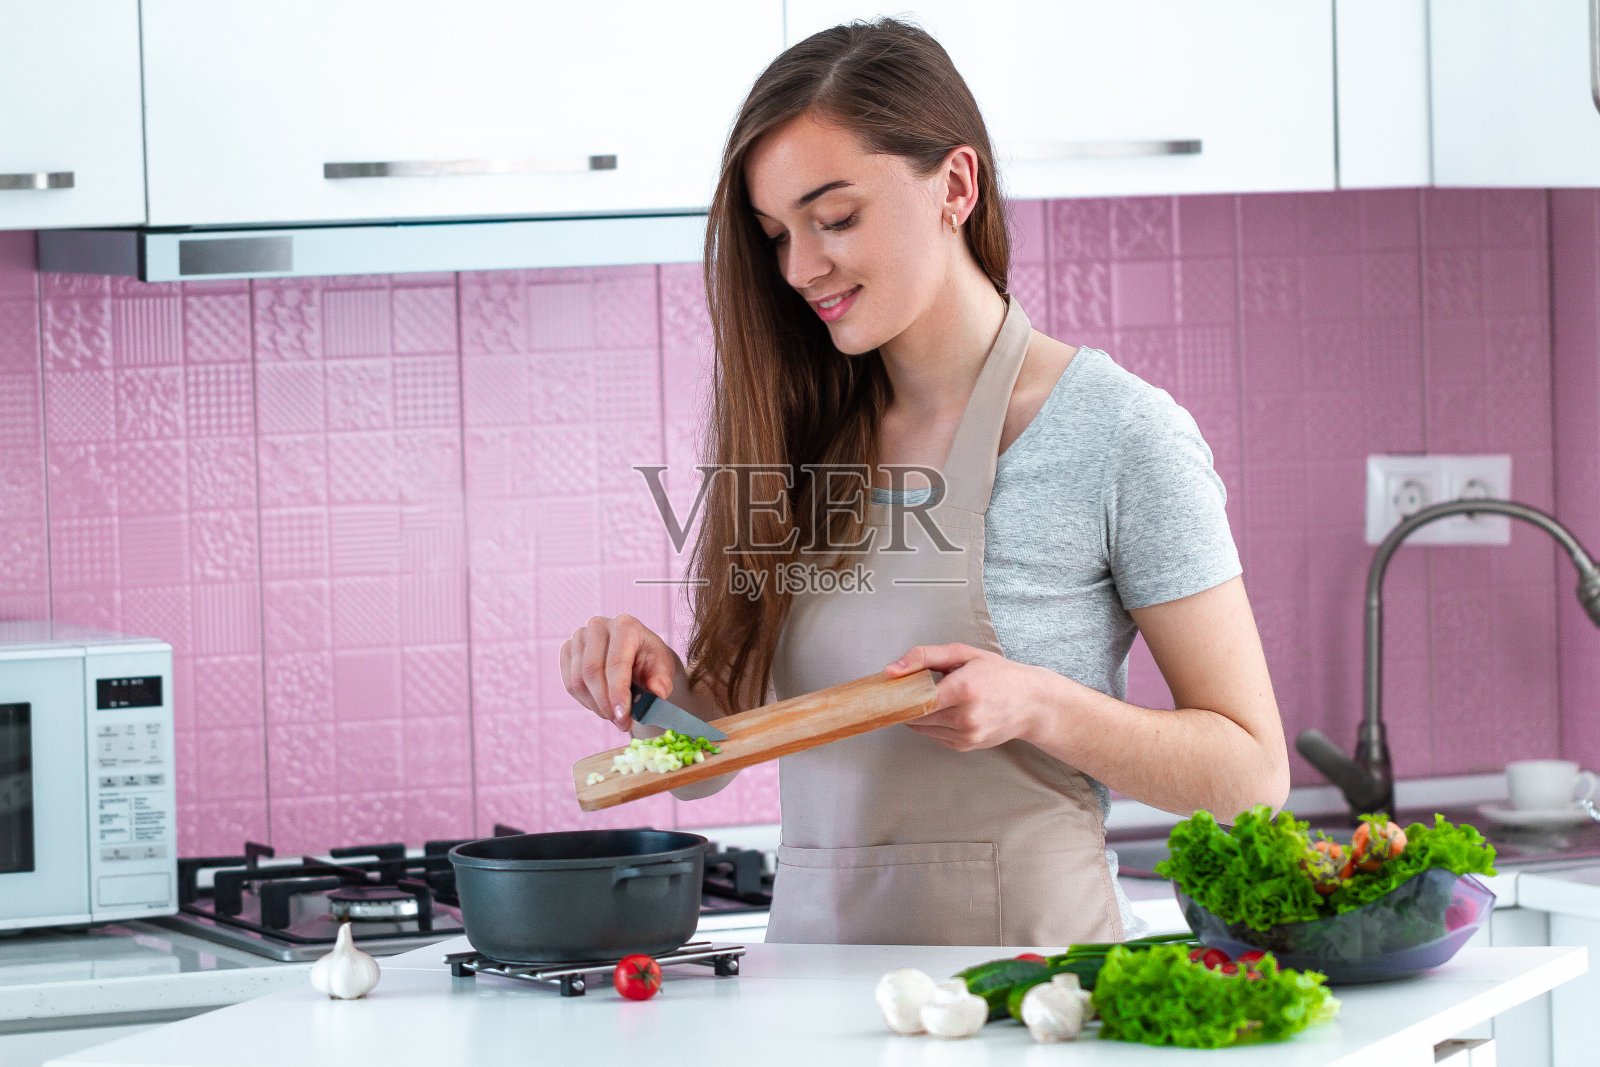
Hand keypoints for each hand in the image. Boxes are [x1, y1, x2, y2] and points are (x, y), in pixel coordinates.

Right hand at [560, 614, 680, 731]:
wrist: (635, 653)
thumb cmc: (649, 661)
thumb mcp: (663, 670)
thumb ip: (661, 682)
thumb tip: (658, 693)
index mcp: (625, 625)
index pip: (616, 663)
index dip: (618, 693)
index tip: (623, 717)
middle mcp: (599, 626)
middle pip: (592, 672)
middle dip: (606, 704)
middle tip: (621, 724)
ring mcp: (579, 636)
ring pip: (578, 681)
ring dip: (596, 706)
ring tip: (614, 716)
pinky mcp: (567, 649)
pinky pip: (569, 683)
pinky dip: (585, 701)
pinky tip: (601, 705)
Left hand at [883, 643, 1047, 751]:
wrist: (1032, 702)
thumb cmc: (998, 674)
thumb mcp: (963, 654)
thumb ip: (925, 656)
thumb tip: (891, 670)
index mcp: (965, 689)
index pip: (916, 699)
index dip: (899, 695)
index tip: (891, 689)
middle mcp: (966, 717)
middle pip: (917, 716)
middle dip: (907, 704)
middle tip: (907, 690)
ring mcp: (968, 735)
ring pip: (923, 728)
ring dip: (920, 714)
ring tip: (931, 698)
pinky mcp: (967, 746)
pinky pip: (935, 736)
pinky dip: (933, 724)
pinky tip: (945, 711)